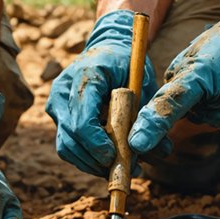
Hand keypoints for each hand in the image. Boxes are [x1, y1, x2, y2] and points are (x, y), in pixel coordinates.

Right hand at [45, 10, 162, 176]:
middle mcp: (64, 90)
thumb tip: (163, 152)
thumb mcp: (143, 83)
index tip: (113, 158)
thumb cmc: (128, 63)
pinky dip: (85, 157)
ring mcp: (57, 103)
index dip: (96, 145)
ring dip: (89, 164)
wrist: (107, 47)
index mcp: (86, 76)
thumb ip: (147, 115)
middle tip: (121, 171)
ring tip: (115, 169)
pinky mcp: (57, 115)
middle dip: (95, 160)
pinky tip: (105, 160)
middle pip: (71, 138)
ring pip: (65, 146)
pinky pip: (66, 144)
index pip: (82, 121)